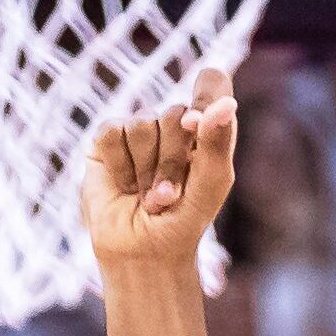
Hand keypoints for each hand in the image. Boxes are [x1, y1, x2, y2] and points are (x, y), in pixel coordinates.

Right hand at [82, 66, 239, 270]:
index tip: (197, 126)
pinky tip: (125, 186)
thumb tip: (227, 103)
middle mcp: (172, 124)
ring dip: (148, 170)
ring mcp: (139, 130)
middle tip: (170, 194)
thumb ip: (218, 143)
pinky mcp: (107, 140)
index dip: (206, 95)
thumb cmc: (184, 220)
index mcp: (206, 128)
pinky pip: (113, 132)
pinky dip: (122, 166)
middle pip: (175, 113)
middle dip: (174, 161)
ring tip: (149, 197)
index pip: (212, 83)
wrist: (144, 252)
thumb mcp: (211, 184)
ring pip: (143, 123)